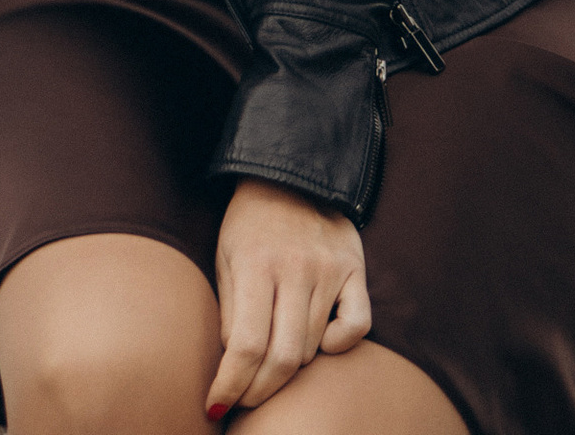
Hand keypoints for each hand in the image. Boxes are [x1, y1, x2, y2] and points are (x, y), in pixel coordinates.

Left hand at [207, 178, 367, 413]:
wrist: (292, 171)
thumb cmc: (250, 222)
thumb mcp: (226, 257)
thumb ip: (230, 311)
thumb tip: (234, 367)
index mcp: (256, 263)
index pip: (246, 345)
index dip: (231, 384)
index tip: (216, 403)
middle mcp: (296, 268)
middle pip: (283, 357)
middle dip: (259, 391)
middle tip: (244, 399)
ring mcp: (330, 269)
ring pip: (313, 347)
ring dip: (289, 369)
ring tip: (270, 369)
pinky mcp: (355, 269)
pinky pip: (358, 325)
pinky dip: (338, 344)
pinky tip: (319, 343)